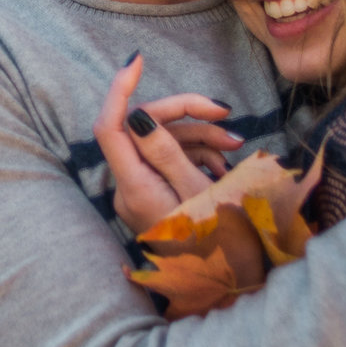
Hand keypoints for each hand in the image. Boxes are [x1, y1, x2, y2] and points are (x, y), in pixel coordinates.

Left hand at [92, 55, 239, 232]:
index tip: (138, 61)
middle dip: (185, 115)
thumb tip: (136, 114)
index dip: (120, 89)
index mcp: (135, 188)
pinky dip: (196, 155)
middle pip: (143, 130)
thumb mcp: (198, 192)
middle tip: (225, 114)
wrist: (227, 285)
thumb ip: (166, 151)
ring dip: (199, 136)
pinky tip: (223, 163)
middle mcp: (129, 190)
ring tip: (235, 146)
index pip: (110, 127)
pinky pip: (168, 162)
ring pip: (161, 144)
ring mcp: (139, 194)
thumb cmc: (219, 242)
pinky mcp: (152, 197)